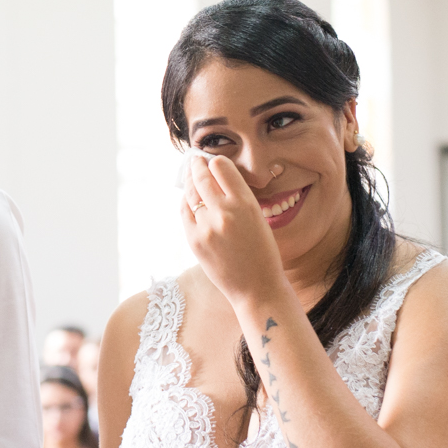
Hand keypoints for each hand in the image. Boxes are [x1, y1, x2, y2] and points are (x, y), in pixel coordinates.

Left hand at [181, 154, 286, 306]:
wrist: (256, 288)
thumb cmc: (262, 252)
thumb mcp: (258, 217)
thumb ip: (238, 198)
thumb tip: (216, 177)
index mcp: (245, 204)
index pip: (222, 167)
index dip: (216, 162)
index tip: (213, 160)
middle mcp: (223, 212)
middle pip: (202, 177)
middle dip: (197, 165)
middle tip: (195, 159)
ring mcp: (206, 227)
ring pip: (191, 194)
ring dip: (190, 181)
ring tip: (191, 174)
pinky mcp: (194, 240)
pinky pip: (185, 212)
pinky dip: (186, 202)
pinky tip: (188, 198)